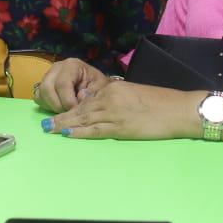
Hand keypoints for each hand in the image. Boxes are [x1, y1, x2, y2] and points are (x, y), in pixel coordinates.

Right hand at [32, 58, 109, 112]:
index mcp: (71, 65)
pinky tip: (58, 108)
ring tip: (65, 111)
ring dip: (52, 106)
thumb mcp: (100, 87)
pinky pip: (38, 97)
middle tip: (70, 113)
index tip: (76, 111)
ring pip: (41, 93)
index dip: (68, 101)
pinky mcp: (42, 85)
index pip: (63, 83)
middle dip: (58, 105)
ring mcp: (47, 76)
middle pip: (47, 88)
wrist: (93, 84)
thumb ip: (92, 93)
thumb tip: (80, 97)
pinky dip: (46, 105)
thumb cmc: (96, 85)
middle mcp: (56, 67)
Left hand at [47, 80, 196, 140]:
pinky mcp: (120, 128)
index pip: (86, 99)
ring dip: (65, 125)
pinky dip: (79, 132)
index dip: (70, 108)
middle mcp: (110, 98)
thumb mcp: (134, 94)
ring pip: (83, 119)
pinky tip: (67, 134)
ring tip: (50, 129)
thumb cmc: (160, 102)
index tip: (58, 113)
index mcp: (113, 88)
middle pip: (80, 109)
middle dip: (62, 116)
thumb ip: (116, 99)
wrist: (178, 109)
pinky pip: (95, 130)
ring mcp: (114, 113)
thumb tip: (99, 107)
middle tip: (45, 124)